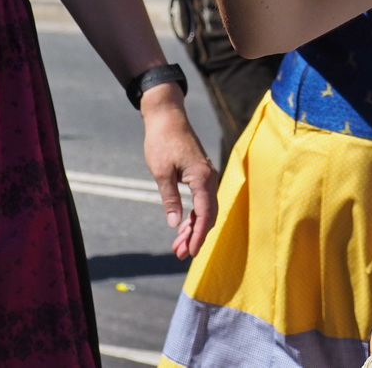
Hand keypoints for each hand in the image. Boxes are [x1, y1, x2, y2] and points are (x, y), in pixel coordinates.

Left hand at [139, 85, 218, 258]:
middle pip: (208, 215)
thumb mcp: (161, 172)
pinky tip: (182, 227)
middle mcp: (209, 177)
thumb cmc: (162, 141)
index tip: (189, 252)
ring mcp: (206, 176)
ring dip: (193, 228)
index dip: (198, 236)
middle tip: (179, 254)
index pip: (205, 214)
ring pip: (205, 209)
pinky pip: (202, 200)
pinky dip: (193, 215)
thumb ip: (170, 199)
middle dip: (195, 236)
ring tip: (177, 245)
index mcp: (202, 177)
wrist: (167, 117)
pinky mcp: (201, 175)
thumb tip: (174, 223)